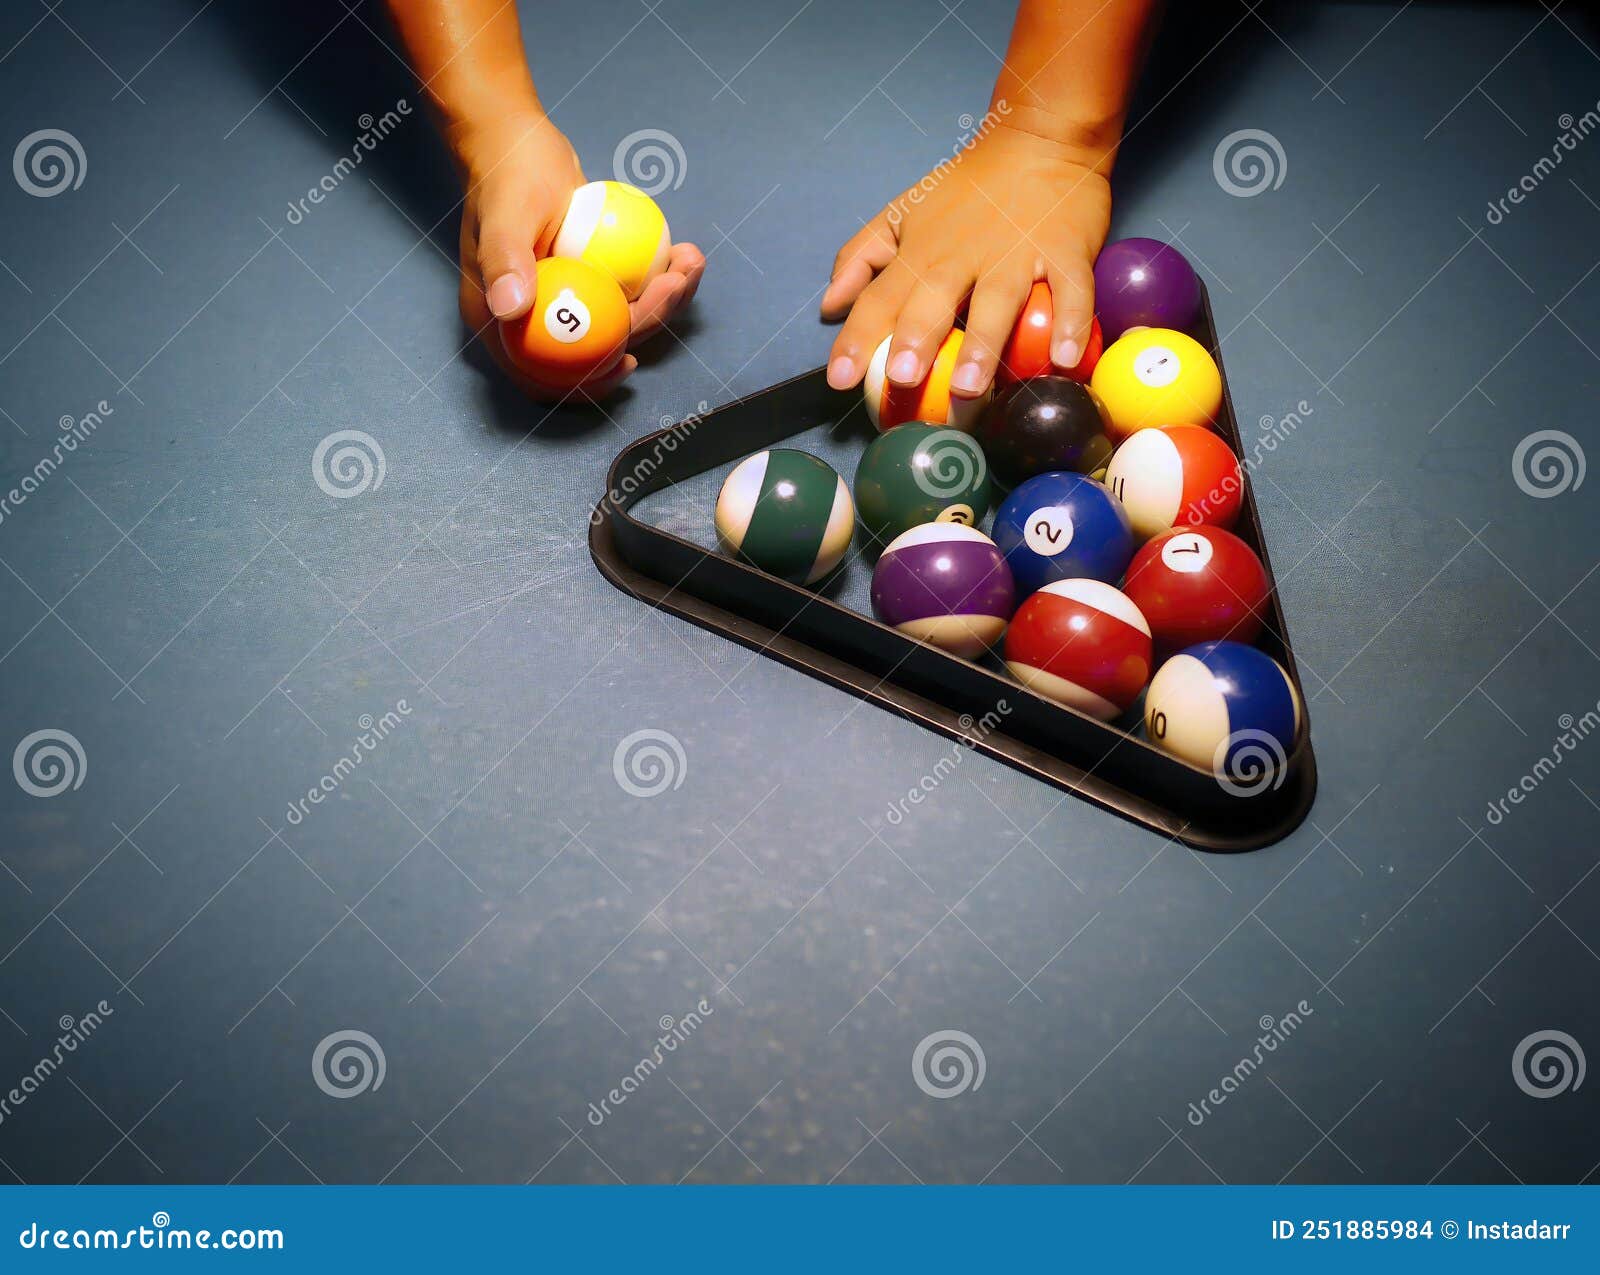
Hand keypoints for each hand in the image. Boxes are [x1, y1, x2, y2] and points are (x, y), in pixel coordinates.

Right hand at [453, 113, 704, 400]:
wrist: (515, 139)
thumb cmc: (506, 171)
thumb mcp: (505, 213)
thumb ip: (504, 260)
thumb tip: (511, 310)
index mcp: (502, 322)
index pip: (544, 373)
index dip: (587, 381)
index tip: (628, 359)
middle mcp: (533, 320)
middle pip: (596, 347)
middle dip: (646, 323)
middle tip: (676, 282)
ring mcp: (564, 300)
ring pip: (620, 319)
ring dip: (663, 300)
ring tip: (689, 262)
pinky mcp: (589, 279)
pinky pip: (627, 291)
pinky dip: (657, 278)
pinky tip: (680, 254)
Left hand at [821, 125, 1111, 399]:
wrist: (1038, 139)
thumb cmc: (967, 188)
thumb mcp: (902, 213)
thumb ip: (862, 258)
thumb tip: (829, 307)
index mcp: (921, 251)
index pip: (879, 298)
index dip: (857, 338)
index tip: (840, 380)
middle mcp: (963, 255)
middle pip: (935, 299)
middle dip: (916, 338)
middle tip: (903, 379)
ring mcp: (1016, 253)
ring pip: (998, 301)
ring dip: (985, 345)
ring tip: (971, 387)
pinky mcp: (1065, 251)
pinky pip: (1070, 290)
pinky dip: (1072, 322)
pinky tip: (1066, 360)